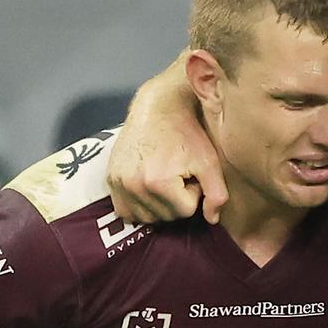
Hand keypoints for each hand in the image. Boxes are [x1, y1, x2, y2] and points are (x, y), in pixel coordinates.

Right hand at [107, 55, 227, 224]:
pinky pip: (125, 211)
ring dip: (160, 204)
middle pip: (166, 216)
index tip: (191, 172)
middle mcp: (134, 186)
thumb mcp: (209, 161)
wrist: (157, 108)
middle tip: (179, 173)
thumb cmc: (187, 133)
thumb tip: (211, 220)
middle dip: (178, 198)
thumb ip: (217, 194)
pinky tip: (149, 187)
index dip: (194, 192)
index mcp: (158, 182)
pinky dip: (139, 206)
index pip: (186, 211)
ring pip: (147, 217)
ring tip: (165, 177)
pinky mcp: (110, 180)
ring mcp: (118, 184)